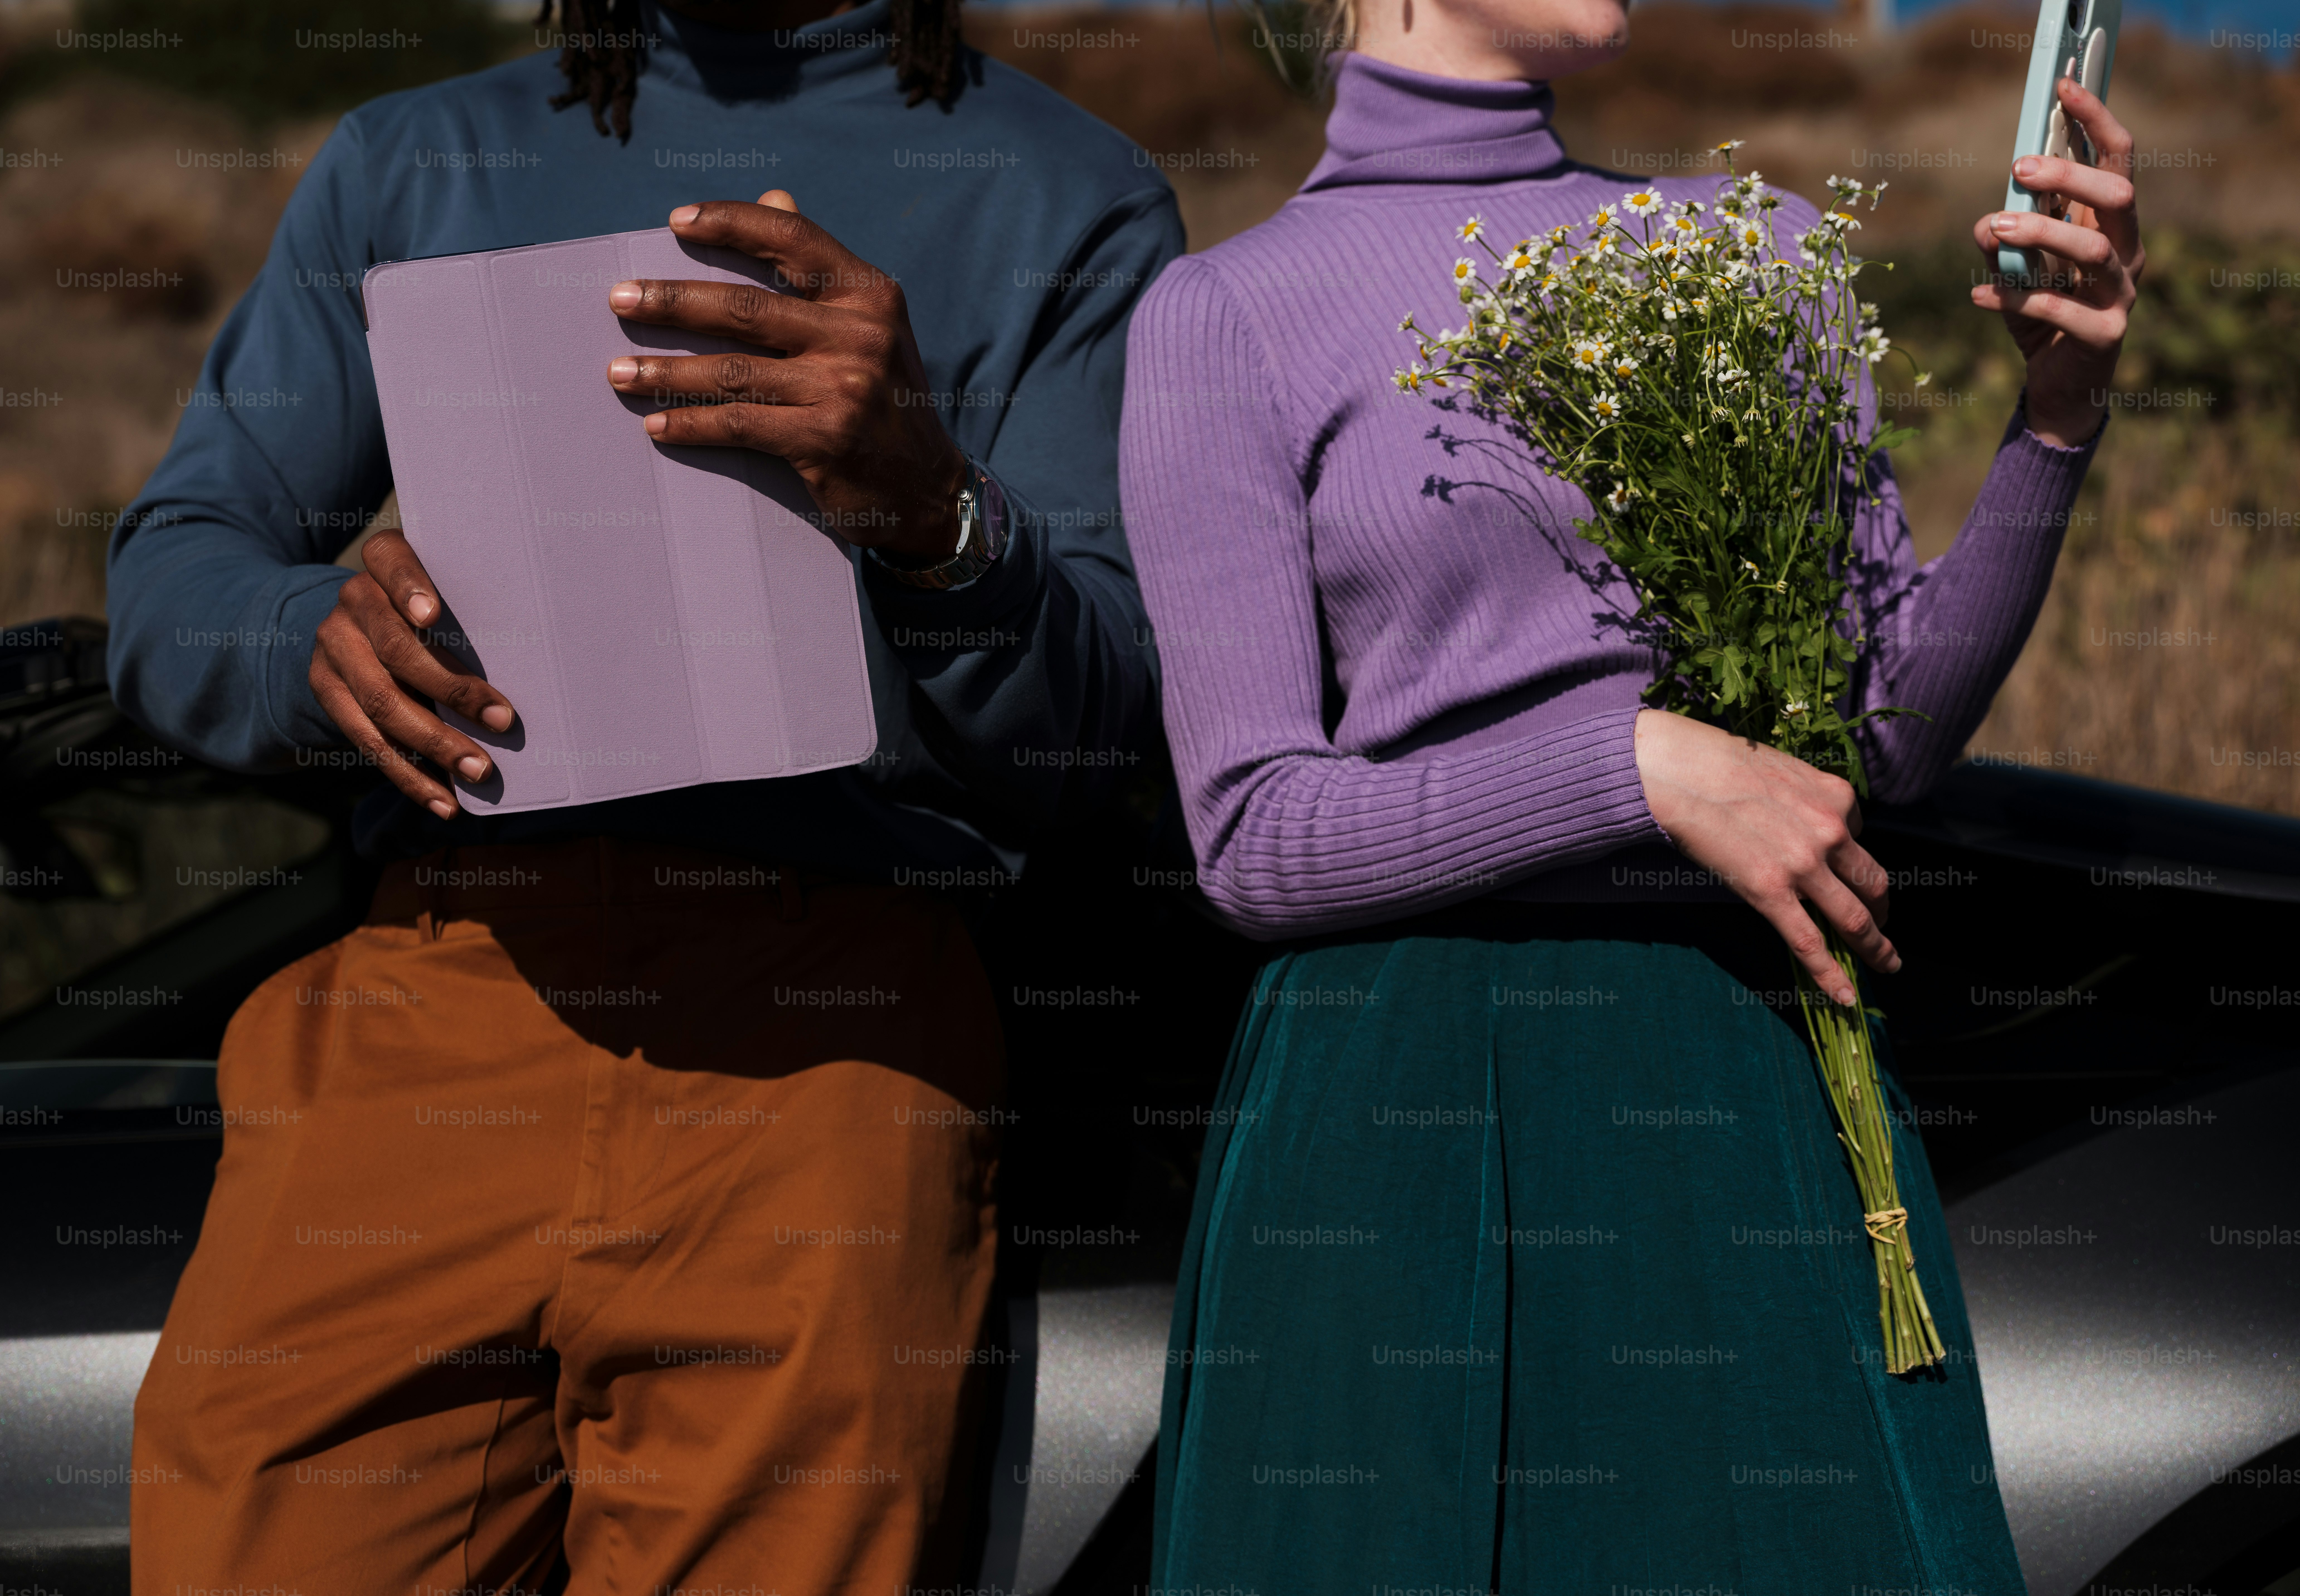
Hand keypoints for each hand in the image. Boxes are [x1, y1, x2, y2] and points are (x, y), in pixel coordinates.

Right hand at [308, 529, 515, 818]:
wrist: (357, 628)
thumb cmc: (432, 612)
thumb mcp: (445, 595)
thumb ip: (467, 615)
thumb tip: (536, 671)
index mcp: (383, 563)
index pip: (389, 558)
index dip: (409, 586)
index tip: (433, 615)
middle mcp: (354, 601)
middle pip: (398, 650)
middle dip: (454, 691)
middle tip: (504, 722)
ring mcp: (333, 647)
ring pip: (383, 703)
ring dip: (435, 744)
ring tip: (480, 771)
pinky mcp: (326, 690)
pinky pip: (367, 740)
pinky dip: (409, 775)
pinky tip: (444, 801)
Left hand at [605, 190, 968, 564]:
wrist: (928, 486)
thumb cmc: (884, 398)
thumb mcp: (869, 324)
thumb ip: (820, 269)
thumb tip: (774, 198)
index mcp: (869, 294)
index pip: (791, 239)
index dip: (731, 222)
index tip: (676, 221)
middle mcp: (860, 335)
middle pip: (745, 307)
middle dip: (672, 302)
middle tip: (619, 299)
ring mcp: (843, 389)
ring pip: (732, 371)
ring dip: (665, 372)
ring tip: (618, 372)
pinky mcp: (824, 440)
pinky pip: (739, 424)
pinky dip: (691, 425)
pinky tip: (657, 425)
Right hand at [1633, 709, 1896, 1005]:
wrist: (1678, 770)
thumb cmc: (1719, 763)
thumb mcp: (1784, 772)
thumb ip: (1806, 802)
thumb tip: (1803, 829)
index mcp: (1838, 797)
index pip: (1856, 836)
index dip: (1848, 857)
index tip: (1841, 871)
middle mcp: (1832, 831)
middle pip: (1873, 883)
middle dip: (1881, 910)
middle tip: (1882, 926)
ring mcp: (1803, 864)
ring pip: (1854, 917)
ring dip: (1875, 946)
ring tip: (1885, 962)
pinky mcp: (1770, 890)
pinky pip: (1808, 941)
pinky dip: (1830, 974)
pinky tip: (1844, 995)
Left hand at [1972, 76, 2142, 448]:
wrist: (2057, 385)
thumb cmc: (2040, 316)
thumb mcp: (2015, 271)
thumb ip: (2002, 241)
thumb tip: (1986, 221)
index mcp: (2111, 226)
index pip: (2119, 159)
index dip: (2097, 119)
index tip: (2064, 86)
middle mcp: (2127, 253)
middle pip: (2120, 195)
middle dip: (2071, 175)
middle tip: (2018, 168)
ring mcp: (2121, 294)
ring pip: (2094, 248)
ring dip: (2040, 233)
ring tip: (1992, 228)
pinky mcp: (2105, 333)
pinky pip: (2062, 308)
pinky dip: (2015, 298)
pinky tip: (1978, 294)